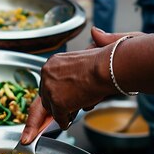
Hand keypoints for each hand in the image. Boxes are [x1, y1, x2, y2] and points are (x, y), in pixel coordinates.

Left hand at [21, 28, 145, 141]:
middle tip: (51, 119)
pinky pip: (59, 118)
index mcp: (53, 63)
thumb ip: (92, 45)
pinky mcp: (56, 103)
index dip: (48, 95)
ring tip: (77, 106)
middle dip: (52, 106)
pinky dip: (66, 120)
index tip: (44, 105)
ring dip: (63, 112)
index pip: (45, 83)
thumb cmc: (109, 59)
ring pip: (52, 108)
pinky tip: (74, 116)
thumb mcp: (95, 49)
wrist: (109, 67)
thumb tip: (95, 33)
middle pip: (44, 97)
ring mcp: (49, 89)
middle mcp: (46, 74)